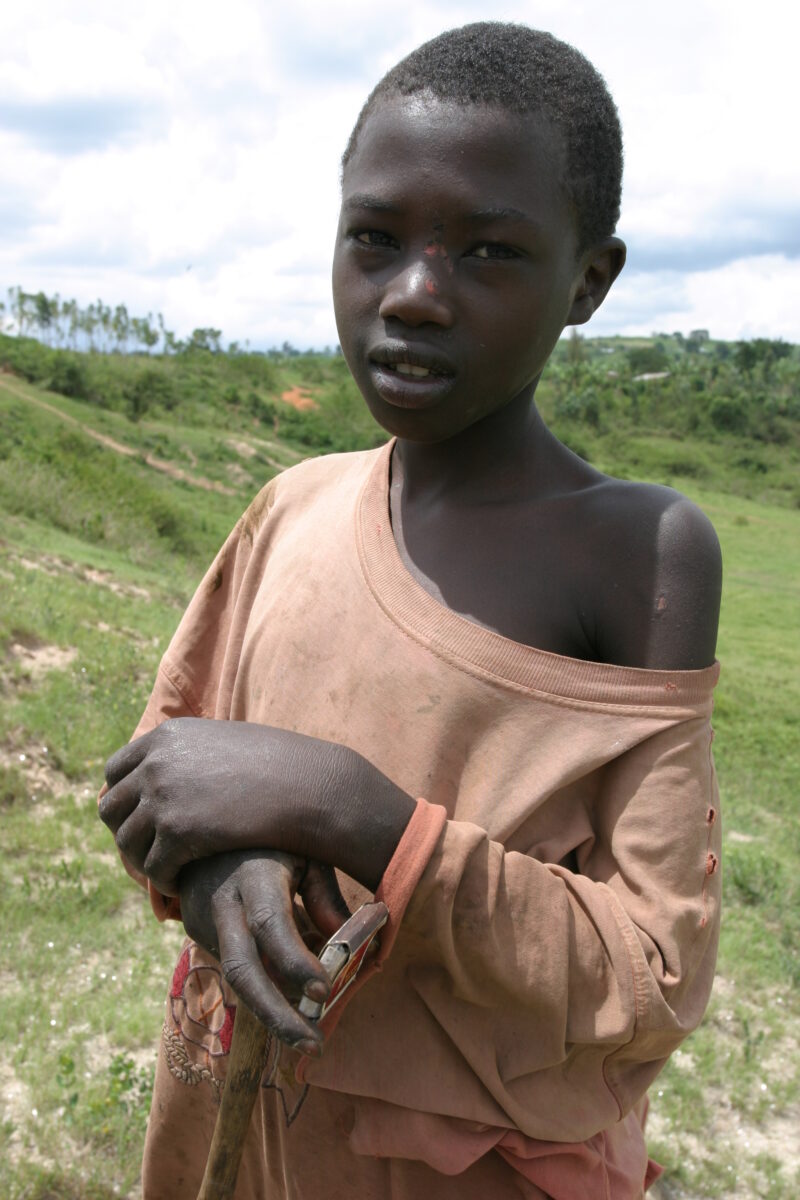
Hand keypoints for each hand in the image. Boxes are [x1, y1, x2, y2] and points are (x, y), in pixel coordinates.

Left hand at [99, 717, 414, 895]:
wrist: (309, 786)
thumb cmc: (280, 767)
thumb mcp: (225, 744)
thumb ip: (192, 755)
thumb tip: (171, 777)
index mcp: (166, 736)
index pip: (116, 771)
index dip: (126, 799)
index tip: (143, 821)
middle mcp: (157, 762)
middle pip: (111, 807)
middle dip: (126, 831)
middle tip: (151, 850)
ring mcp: (163, 795)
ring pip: (126, 843)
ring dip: (143, 861)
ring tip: (168, 871)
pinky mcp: (176, 831)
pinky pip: (152, 867)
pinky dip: (163, 881)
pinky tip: (183, 884)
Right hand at [179, 849, 350, 1054]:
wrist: (202, 821)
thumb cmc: (271, 835)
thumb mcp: (304, 851)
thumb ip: (324, 895)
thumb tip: (347, 943)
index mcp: (254, 873)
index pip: (271, 923)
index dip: (294, 961)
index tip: (324, 993)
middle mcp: (222, 900)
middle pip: (241, 969)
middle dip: (276, 1015)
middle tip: (314, 1047)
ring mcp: (202, 917)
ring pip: (234, 978)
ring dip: (270, 1012)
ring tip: (309, 1037)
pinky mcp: (195, 929)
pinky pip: (233, 965)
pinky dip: (262, 985)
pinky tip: (288, 990)